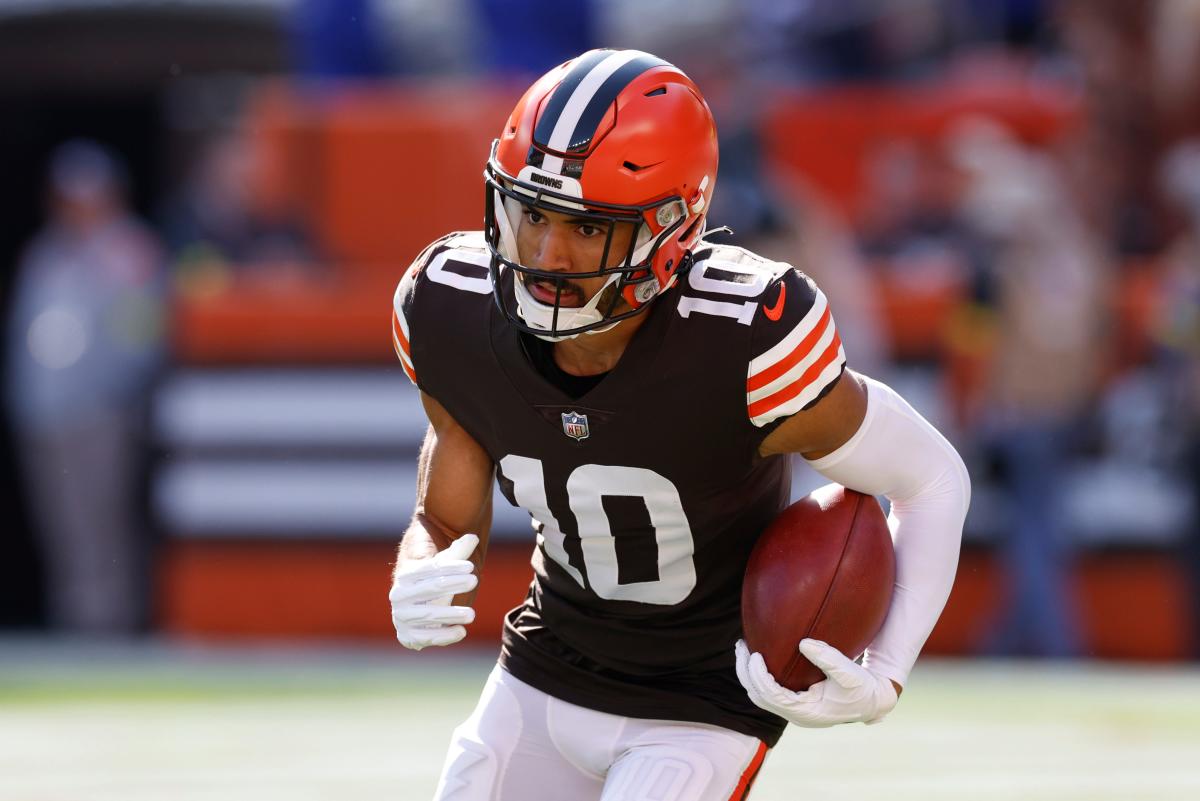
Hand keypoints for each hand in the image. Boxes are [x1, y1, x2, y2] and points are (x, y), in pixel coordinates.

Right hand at [390, 534, 479, 649]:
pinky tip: (461, 632)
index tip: (470, 567)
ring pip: (428, 614)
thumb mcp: (442, 561)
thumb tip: (473, 537)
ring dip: (450, 614)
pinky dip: (442, 636)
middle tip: (474, 580)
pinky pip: (424, 638)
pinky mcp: (407, 636)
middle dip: (453, 584)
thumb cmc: (432, 578)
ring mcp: (401, 617)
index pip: (430, 568)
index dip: (450, 567)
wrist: (416, 603)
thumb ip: (457, 551)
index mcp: (406, 574)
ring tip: (472, 614)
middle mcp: (399, 595)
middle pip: (430, 588)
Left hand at [734, 638, 898, 727]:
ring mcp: (794, 711)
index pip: (772, 696)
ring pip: (760, 695)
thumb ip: (828, 659)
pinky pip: (769, 692)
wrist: (872, 701)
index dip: (759, 676)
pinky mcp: (795, 703)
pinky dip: (759, 676)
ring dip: (748, 673)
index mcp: (806, 712)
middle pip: (759, 696)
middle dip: (746, 672)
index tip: (754, 654)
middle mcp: (796, 715)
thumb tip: (804, 643)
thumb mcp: (849, 673)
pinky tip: (758, 657)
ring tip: (743, 648)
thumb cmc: (862, 688)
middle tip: (741, 645)